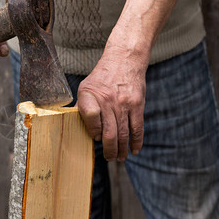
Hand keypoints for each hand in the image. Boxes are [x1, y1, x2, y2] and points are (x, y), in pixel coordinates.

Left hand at [77, 28, 149, 160]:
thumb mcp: (86, 87)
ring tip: (120, 158)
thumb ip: (83, 107)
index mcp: (90, 95)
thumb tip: (80, 129)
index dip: (92, 131)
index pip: (89, 116)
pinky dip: (136, 142)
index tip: (95, 138)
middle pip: (108, 132)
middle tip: (109, 158)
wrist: (124, 60)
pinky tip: (134, 150)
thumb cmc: (102, 77)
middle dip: (109, 150)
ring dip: (122, 149)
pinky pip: (137, 127)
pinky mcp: (137, 104)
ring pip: (123, 133)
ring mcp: (123, 103)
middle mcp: (107, 100)